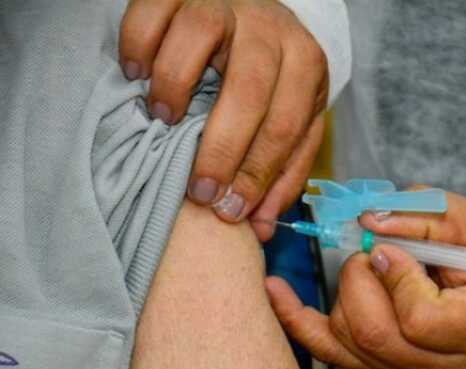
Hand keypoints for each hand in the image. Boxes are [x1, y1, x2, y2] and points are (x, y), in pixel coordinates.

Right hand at [119, 0, 327, 239]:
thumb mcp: (295, 117)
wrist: (256, 8)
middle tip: (198, 192)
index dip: (257, 175)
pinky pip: (153, 12)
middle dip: (222, 151)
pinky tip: (137, 75)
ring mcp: (226, 4)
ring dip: (176, 88)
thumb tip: (262, 227)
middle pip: (249, 92)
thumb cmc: (274, 77)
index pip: (286, 127)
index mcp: (306, 65)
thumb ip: (284, 169)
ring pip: (200, 39)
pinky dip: (140, 45)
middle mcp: (271, 29)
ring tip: (163, 122)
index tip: (229, 212)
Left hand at [266, 191, 465, 368]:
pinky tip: (274, 291)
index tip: (391, 247)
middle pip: (374, 335)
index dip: (394, 277)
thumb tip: (367, 222)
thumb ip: (424, 218)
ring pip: (349, 342)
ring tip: (370, 267)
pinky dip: (299, 320)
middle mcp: (448, 368)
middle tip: (372, 250)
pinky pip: (332, 352)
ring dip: (344, 292)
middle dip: (357, 280)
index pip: (418, 319)